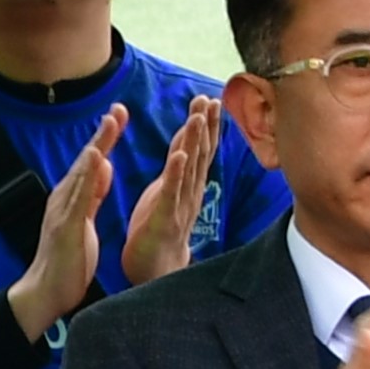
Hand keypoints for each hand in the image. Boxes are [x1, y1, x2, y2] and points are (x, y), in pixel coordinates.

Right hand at [6, 106, 125, 341]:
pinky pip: (79, 197)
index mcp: (73, 198)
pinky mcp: (66, 226)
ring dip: (97, 145)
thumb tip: (103, 166)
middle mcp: (65, 198)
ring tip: (110, 122)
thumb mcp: (84, 221)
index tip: (120, 114)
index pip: (93, 163)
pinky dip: (88, 175)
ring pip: (83, 173)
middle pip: (87, 160)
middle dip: (104, 133)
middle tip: (119, 107)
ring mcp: (63, 210)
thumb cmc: (67, 261)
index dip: (106, 138)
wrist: (45, 293)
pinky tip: (96, 157)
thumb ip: (92, 194)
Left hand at [115, 97, 227, 288]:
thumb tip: (187, 140)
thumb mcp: (171, 191)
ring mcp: (179, 205)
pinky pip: (170, 194)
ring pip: (189, 169)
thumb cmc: (161, 229)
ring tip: (198, 118)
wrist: (157, 269)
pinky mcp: (164, 219)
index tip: (212, 99)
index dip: (208, 125)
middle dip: (206, 126)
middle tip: (210, 100)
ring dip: (194, 143)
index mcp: (189, 184)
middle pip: (200, 154)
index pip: (201, 150)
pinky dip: (175, 175)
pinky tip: (178, 156)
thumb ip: (179, 166)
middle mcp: (190, 192)